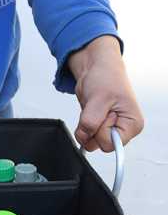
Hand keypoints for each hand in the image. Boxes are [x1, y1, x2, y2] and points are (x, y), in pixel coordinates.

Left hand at [69, 35, 143, 151]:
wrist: (96, 69)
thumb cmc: (106, 78)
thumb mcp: (98, 99)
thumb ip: (91, 122)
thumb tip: (86, 136)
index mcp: (132, 124)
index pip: (110, 145)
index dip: (100, 131)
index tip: (103, 114)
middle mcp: (123, 129)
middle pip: (99, 145)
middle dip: (91, 129)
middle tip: (96, 110)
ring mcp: (110, 129)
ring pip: (90, 142)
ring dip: (85, 127)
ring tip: (93, 109)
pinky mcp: (99, 127)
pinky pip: (85, 136)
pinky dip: (82, 126)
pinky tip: (89, 112)